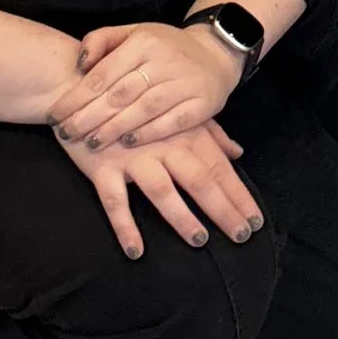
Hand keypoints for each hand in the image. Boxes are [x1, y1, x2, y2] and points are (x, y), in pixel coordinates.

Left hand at [52, 18, 238, 149]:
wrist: (216, 53)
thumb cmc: (164, 47)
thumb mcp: (134, 33)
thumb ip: (101, 40)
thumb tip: (79, 63)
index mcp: (144, 41)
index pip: (103, 74)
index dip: (76, 97)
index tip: (55, 115)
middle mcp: (165, 60)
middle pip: (120, 94)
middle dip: (89, 117)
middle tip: (66, 134)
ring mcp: (186, 82)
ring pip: (143, 109)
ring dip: (114, 129)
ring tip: (91, 142)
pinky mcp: (203, 103)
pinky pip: (172, 121)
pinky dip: (149, 133)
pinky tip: (128, 143)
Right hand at [54, 116, 261, 257]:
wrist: (81, 88)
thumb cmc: (135, 103)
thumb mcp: (176, 113)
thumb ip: (210, 134)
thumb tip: (238, 152)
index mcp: (185, 134)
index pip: (219, 168)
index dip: (239, 194)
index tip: (256, 220)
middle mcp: (164, 145)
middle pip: (199, 180)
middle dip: (223, 208)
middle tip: (242, 235)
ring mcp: (132, 157)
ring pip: (162, 190)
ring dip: (181, 216)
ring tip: (199, 240)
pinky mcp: (102, 167)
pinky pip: (114, 200)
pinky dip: (124, 226)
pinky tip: (136, 251)